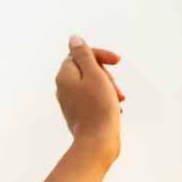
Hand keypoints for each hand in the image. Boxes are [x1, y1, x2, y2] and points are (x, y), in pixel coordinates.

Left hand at [55, 36, 123, 151]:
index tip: (117, 61)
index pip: (80, 54)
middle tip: (116, 89)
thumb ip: (84, 55)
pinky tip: (116, 109)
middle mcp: (63, 88)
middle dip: (106, 75)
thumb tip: (74, 39)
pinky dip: (105, 100)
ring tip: (119, 100)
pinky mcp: (78, 113)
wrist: (97, 142)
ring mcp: (69, 101)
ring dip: (109, 88)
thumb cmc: (99, 107)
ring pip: (93, 84)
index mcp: (64, 76)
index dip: (100, 55)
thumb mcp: (94, 75)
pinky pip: (93, 99)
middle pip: (88, 69)